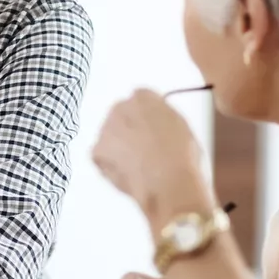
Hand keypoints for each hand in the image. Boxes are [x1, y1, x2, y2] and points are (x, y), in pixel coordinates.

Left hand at [92, 89, 213, 225]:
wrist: (166, 180)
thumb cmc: (182, 154)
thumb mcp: (180, 126)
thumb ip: (162, 118)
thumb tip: (155, 124)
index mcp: (143, 97)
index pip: (140, 100)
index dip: (147, 117)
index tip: (153, 131)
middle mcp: (119, 107)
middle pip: (121, 116)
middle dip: (129, 129)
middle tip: (142, 149)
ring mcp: (105, 129)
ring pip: (110, 136)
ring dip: (119, 146)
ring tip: (136, 165)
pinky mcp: (96, 152)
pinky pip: (103, 157)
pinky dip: (111, 165)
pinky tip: (127, 175)